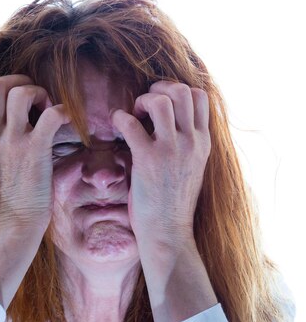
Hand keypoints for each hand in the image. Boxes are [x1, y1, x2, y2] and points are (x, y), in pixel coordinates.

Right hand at [0, 74, 69, 231]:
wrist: (14, 226)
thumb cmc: (8, 198)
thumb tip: (10, 120)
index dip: (6, 86)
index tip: (22, 102)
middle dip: (22, 83)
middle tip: (38, 101)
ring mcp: (11, 142)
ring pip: (20, 92)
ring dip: (40, 93)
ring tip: (48, 110)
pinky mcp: (34, 151)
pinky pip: (51, 115)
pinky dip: (63, 112)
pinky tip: (67, 123)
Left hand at [110, 81, 210, 249]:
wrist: (168, 232)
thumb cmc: (174, 201)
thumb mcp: (192, 166)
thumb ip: (187, 143)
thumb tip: (171, 121)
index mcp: (203, 142)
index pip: (199, 96)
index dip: (176, 91)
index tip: (161, 105)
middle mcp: (191, 142)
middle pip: (181, 91)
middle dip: (158, 89)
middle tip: (144, 106)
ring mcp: (171, 150)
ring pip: (159, 101)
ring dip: (141, 101)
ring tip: (134, 117)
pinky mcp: (148, 159)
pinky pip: (130, 123)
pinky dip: (119, 118)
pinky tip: (118, 126)